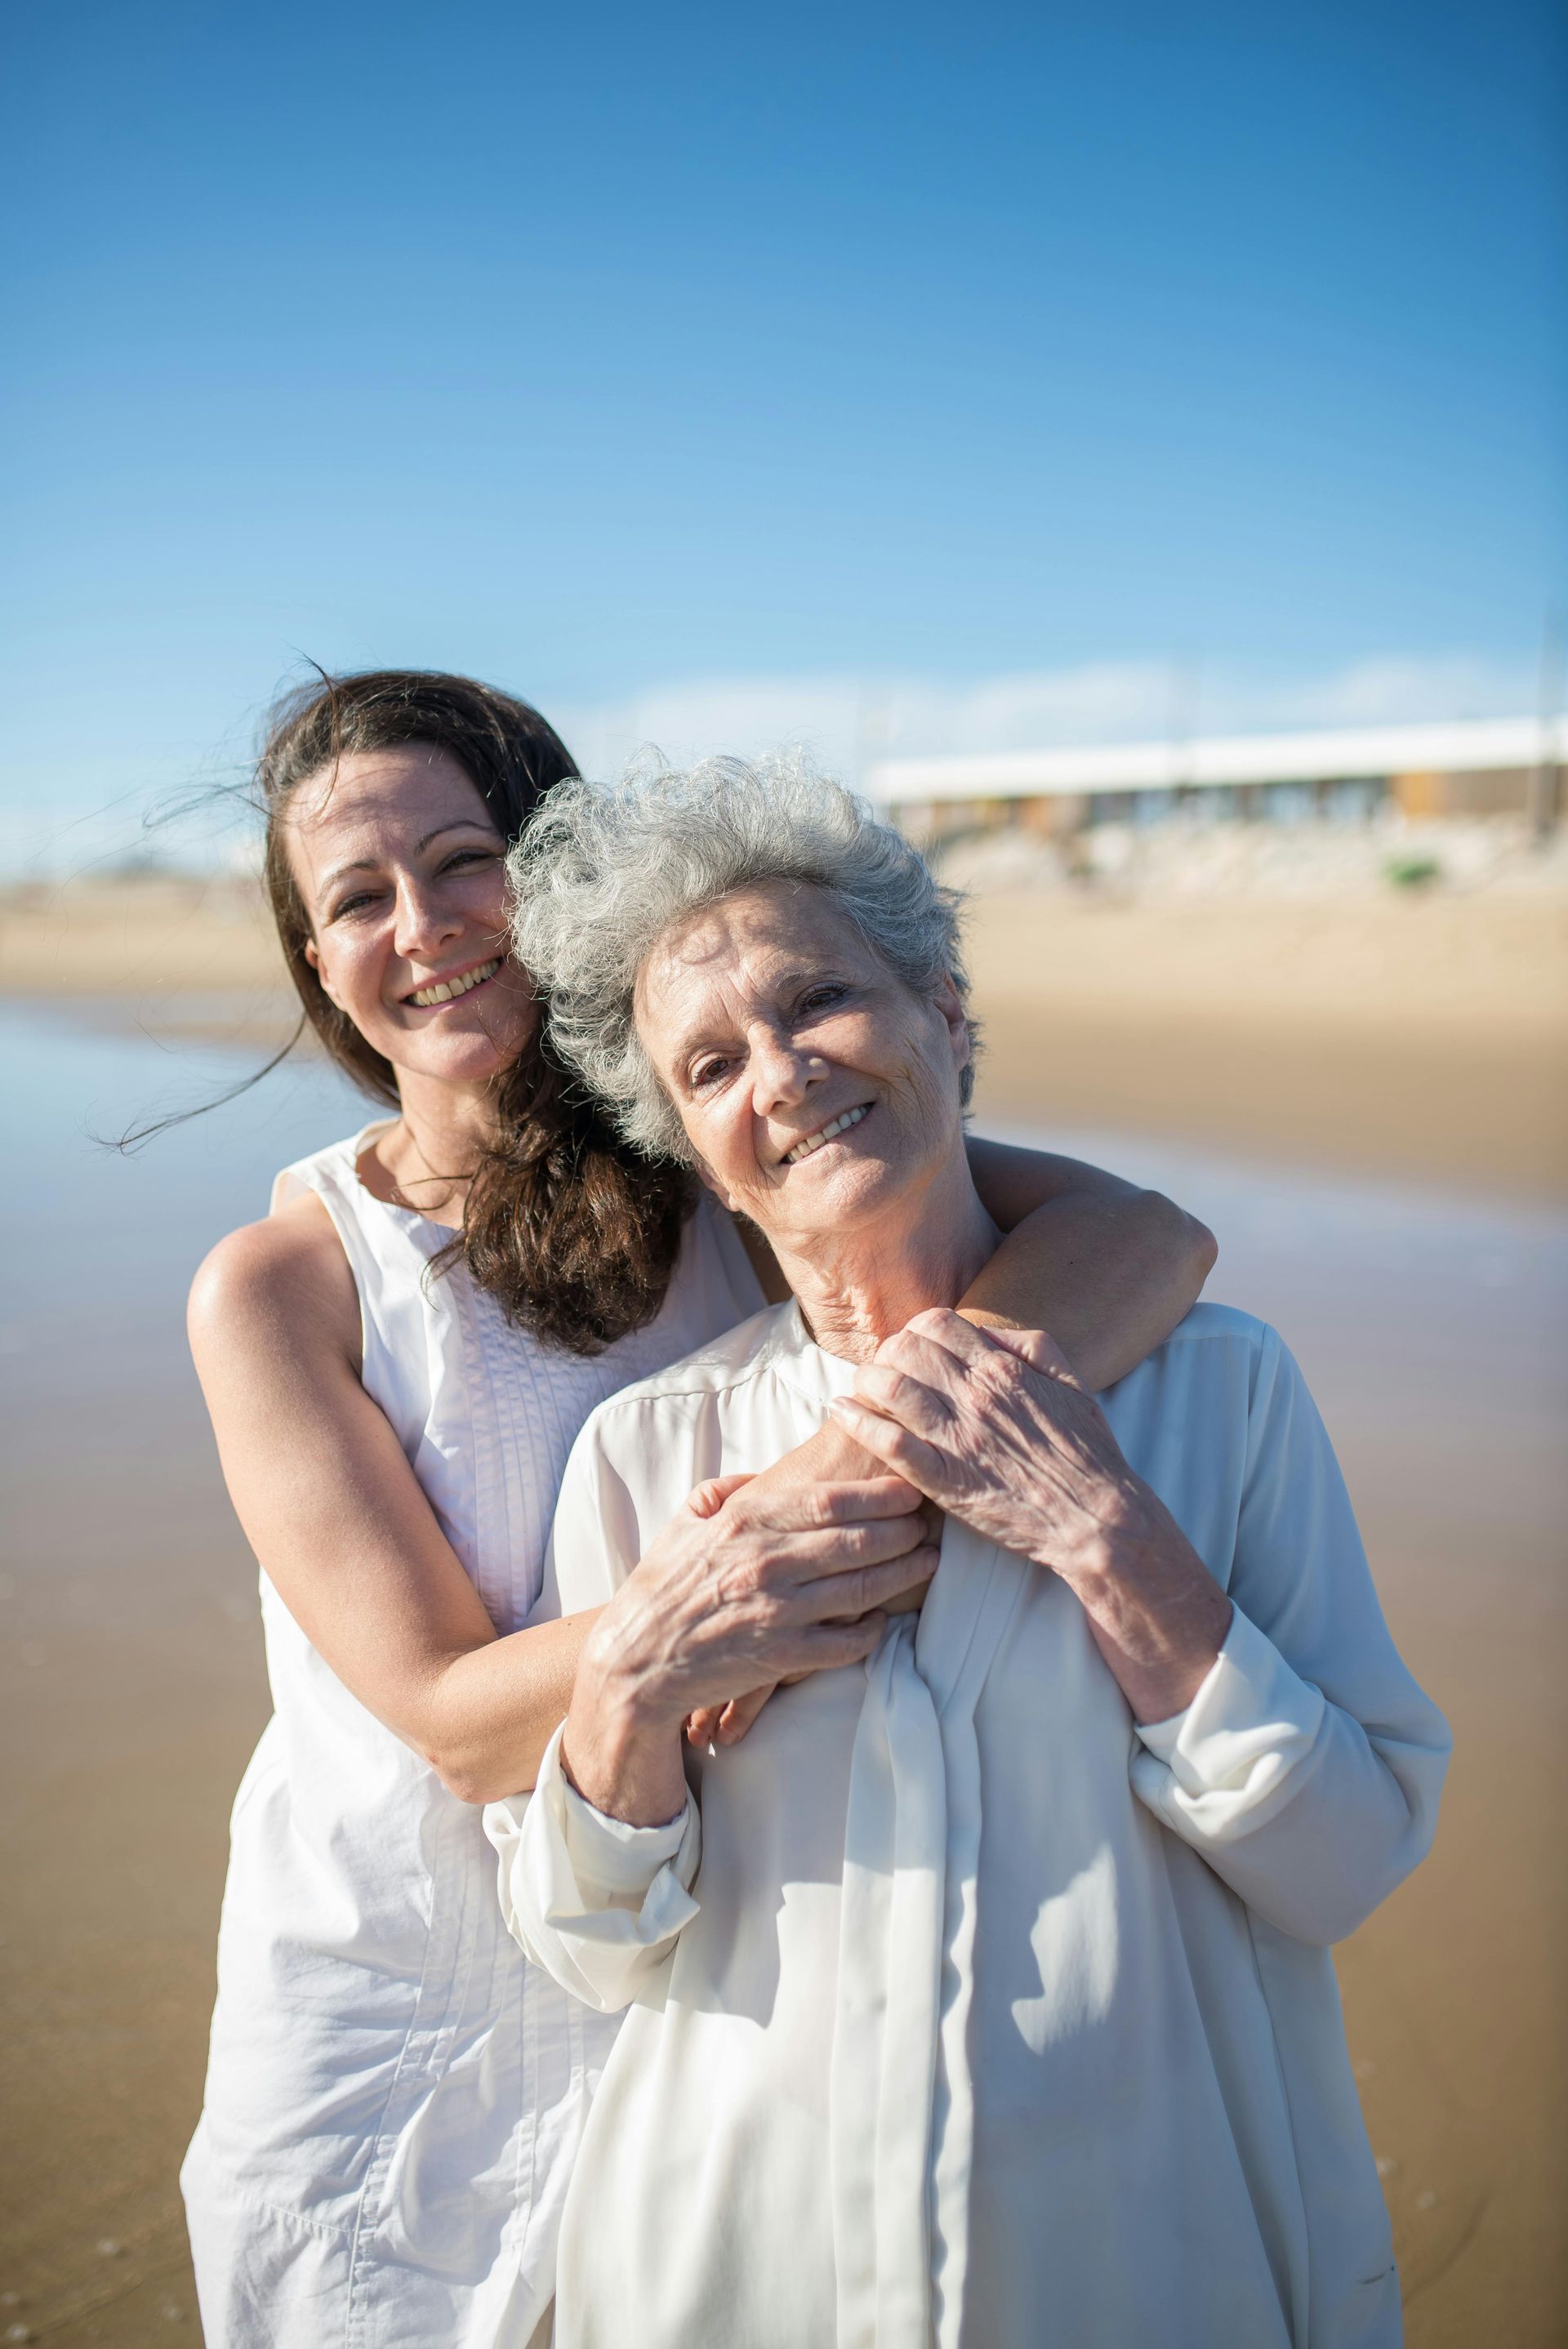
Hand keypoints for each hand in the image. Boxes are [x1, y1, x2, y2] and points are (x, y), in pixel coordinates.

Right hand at [682, 1418, 937, 1750]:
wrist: (635, 1658)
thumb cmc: (661, 1585)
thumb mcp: (686, 1522)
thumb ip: (727, 1492)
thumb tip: (763, 1476)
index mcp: (746, 1523)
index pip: (831, 1500)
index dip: (880, 1493)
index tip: (910, 1487)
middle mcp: (766, 1564)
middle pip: (857, 1541)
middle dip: (904, 1529)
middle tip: (930, 1522)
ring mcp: (776, 1612)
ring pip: (861, 1589)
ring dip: (903, 1574)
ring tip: (930, 1561)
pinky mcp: (779, 1657)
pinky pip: (844, 1643)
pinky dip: (872, 1631)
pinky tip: (885, 1619)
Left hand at [828, 1310, 1230, 1723]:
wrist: (1094, 1518)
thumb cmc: (1087, 1454)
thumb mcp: (1071, 1382)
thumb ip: (1033, 1346)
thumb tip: (992, 1331)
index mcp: (1004, 1370)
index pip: (936, 1323)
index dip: (914, 1330)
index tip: (910, 1349)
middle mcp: (976, 1396)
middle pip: (904, 1348)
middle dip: (885, 1353)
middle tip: (882, 1371)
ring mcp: (957, 1438)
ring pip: (888, 1386)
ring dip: (865, 1381)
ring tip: (861, 1391)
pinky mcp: (943, 1480)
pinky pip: (886, 1442)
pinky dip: (856, 1421)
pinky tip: (840, 1412)